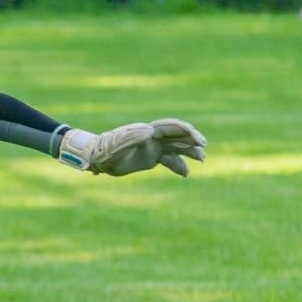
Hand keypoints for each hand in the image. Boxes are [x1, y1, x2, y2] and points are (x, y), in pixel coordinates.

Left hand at [58, 119, 206, 176]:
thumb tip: (149, 131)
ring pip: (176, 148)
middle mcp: (152, 137)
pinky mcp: (152, 157)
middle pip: (177, 136)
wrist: (98, 158)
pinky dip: (179, 166)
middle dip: (191, 140)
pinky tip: (187, 174)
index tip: (196, 138)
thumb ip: (131, 138)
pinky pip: (170, 160)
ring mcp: (153, 147)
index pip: (170, 127)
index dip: (184, 131)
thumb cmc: (106, 151)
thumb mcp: (118, 145)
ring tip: (203, 159)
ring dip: (190, 152)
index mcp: (146, 132)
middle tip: (203, 147)